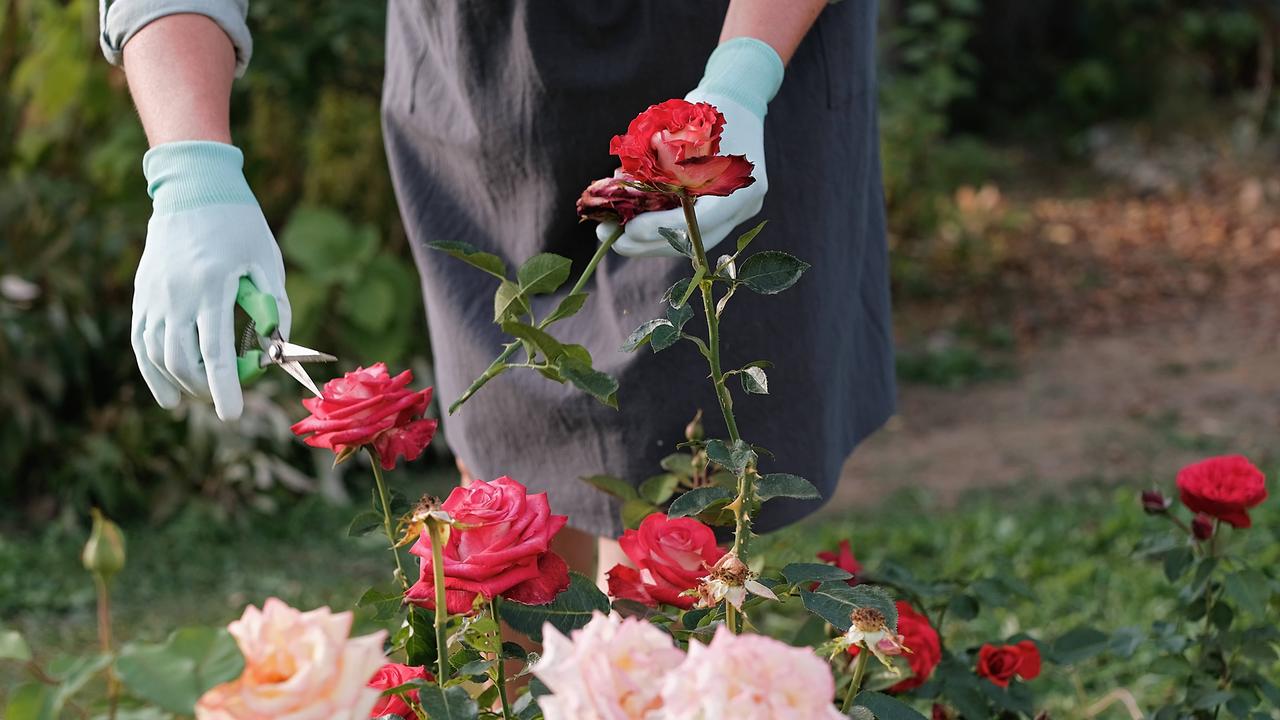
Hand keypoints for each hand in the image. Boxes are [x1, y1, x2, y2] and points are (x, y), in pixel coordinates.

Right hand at [132, 141, 289, 419]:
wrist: (193, 188)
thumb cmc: (241, 226)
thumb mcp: (268, 261)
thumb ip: (275, 307)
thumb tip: (277, 351)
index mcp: (213, 285)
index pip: (216, 350)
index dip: (224, 387)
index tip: (232, 415)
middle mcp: (177, 293)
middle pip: (184, 359)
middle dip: (204, 389)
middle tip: (223, 401)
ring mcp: (154, 294)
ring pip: (158, 355)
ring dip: (181, 383)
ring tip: (202, 396)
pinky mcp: (142, 294)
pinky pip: (141, 342)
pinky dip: (152, 372)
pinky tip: (168, 395)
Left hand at [599, 92, 766, 257]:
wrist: (741, 99)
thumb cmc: (708, 104)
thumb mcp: (684, 125)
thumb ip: (661, 156)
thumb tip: (620, 185)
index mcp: (740, 180)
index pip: (702, 218)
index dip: (664, 227)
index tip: (630, 229)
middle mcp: (745, 202)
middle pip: (696, 240)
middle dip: (651, 244)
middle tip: (615, 241)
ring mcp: (740, 211)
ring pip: (693, 242)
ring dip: (653, 244)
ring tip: (618, 240)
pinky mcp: (728, 212)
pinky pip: (695, 230)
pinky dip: (665, 233)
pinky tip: (635, 232)